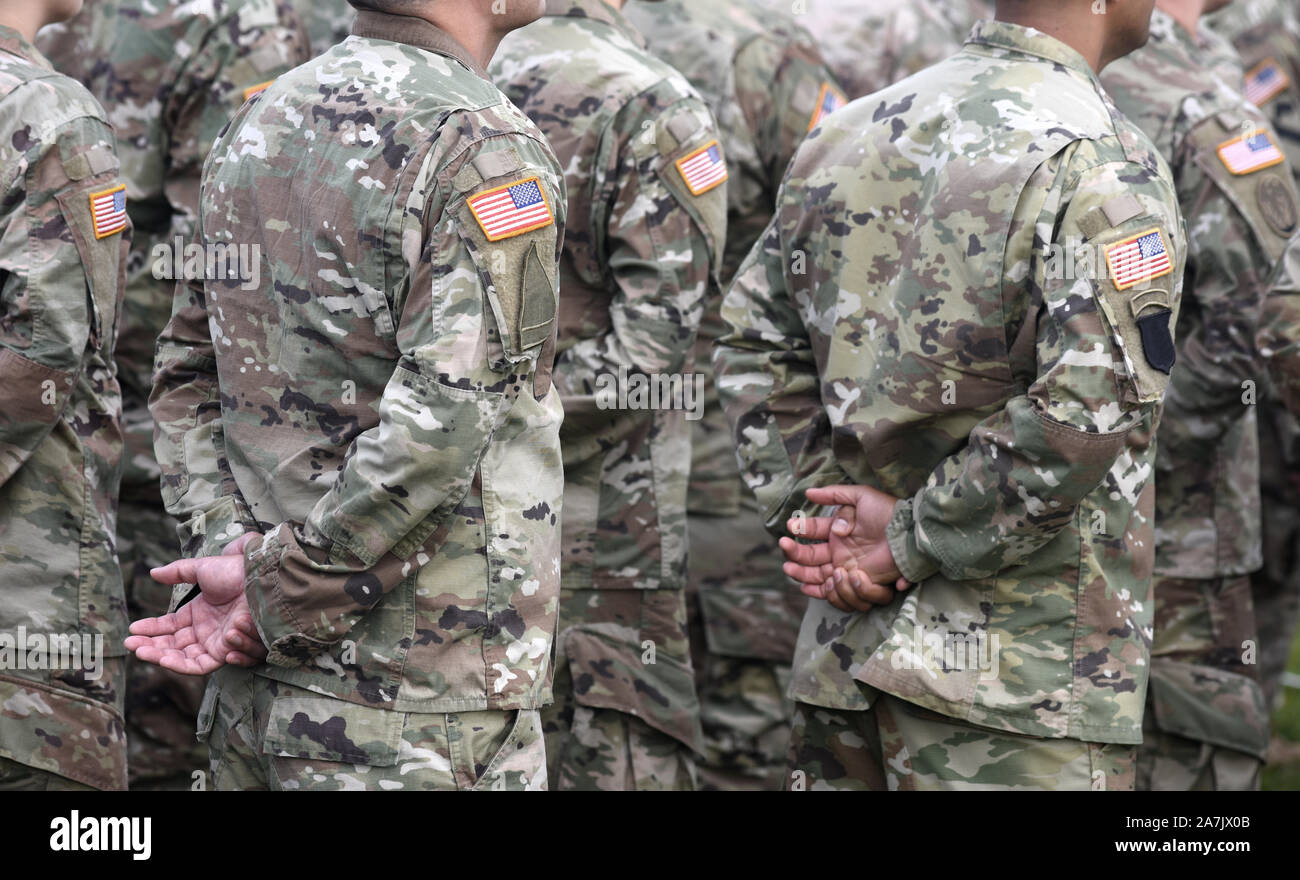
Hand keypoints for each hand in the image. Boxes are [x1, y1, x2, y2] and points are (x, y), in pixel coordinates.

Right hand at [124, 533, 265, 673]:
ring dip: (160, 656)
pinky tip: (164, 658)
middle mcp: (205, 630)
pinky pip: (201, 665)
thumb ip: (178, 572)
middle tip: (130, 644)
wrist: (260, 580)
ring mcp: (214, 642)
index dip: (150, 628)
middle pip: (172, 644)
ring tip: (141, 652)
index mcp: (198, 612)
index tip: (132, 629)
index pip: (169, 626)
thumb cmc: (235, 572)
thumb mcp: (202, 568)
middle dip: (150, 645)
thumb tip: (153, 573)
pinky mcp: (225, 652)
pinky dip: (181, 664)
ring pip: (182, 657)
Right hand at [779, 485, 908, 612]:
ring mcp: (848, 569)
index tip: (790, 528)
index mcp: (837, 531)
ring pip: (819, 579)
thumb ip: (834, 494)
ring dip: (808, 576)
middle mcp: (839, 551)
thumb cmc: (888, 513)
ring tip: (809, 569)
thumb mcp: (861, 497)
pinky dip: (830, 591)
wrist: (908, 535)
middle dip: (794, 557)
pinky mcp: (860, 585)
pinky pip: (840, 594)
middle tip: (786, 556)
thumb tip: (807, 492)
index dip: (800, 530)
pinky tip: (829, 580)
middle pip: (809, 559)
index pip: (812, 532)